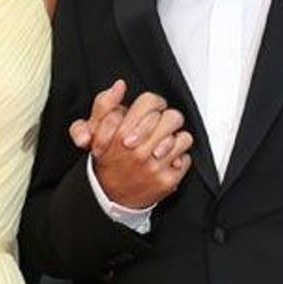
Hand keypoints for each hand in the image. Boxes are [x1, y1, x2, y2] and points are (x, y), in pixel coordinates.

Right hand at [77, 82, 193, 210]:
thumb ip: (104, 105)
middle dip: (166, 121)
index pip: (150, 102)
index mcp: (122, 134)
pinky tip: (167, 160)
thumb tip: (119, 86)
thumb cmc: (107, 161)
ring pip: (182, 138)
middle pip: (171, 118)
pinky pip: (186, 158)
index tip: (151, 113)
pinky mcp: (167, 181)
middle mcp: (139, 151)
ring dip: (175, 139)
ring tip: (163, 144)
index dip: (154, 105)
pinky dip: (179, 158)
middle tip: (158, 129)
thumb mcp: (96, 130)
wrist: (109, 197)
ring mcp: (154, 167)